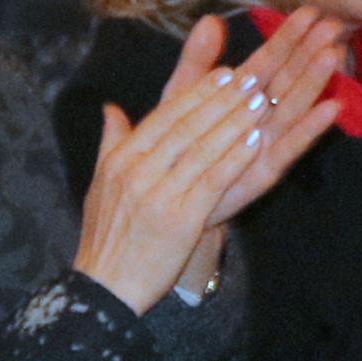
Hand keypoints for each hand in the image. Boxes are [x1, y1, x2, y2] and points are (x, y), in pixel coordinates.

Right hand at [71, 16, 336, 311]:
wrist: (103, 287)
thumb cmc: (105, 238)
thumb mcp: (100, 185)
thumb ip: (111, 142)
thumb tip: (111, 109)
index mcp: (120, 159)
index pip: (164, 116)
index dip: (197, 93)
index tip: (224, 73)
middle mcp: (137, 171)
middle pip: (186, 126)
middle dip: (222, 100)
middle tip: (252, 77)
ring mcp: (158, 194)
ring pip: (203, 149)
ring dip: (234, 122)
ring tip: (261, 101)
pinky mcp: (179, 220)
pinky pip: (212, 180)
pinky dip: (234, 158)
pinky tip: (255, 141)